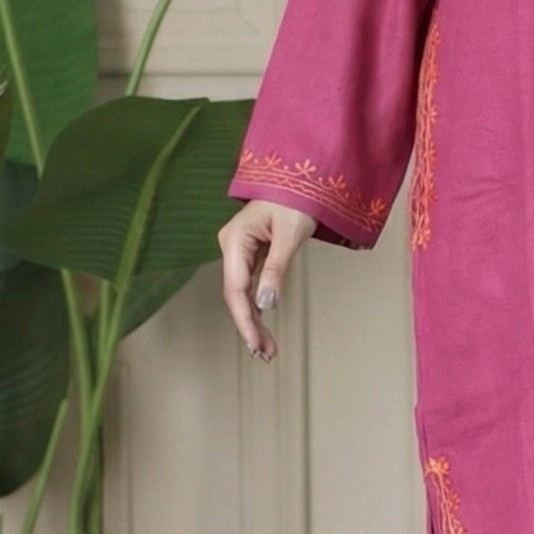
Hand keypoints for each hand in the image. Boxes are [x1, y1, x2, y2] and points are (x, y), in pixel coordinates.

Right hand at [217, 199, 316, 359]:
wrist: (301, 178)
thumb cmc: (297, 199)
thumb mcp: (290, 235)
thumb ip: (276, 269)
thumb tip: (266, 304)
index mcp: (234, 240)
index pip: (235, 289)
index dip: (244, 319)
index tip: (255, 344)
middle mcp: (232, 247)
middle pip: (236, 295)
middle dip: (249, 326)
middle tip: (265, 354)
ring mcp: (240, 251)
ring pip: (243, 293)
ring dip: (254, 320)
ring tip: (267, 349)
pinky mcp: (251, 254)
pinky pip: (251, 285)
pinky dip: (259, 305)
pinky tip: (263, 326)